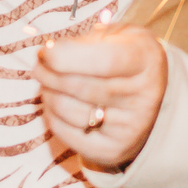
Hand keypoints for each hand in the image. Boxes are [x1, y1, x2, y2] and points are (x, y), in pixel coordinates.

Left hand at [34, 24, 167, 170]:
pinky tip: (55, 102)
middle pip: (82, 87)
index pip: (105, 61)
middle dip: (50, 74)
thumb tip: (50, 52)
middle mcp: (145, 97)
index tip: (45, 51)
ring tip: (48, 82)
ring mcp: (131, 128)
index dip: (68, 57)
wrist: (148, 98)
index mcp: (146, 60)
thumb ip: (86, 40)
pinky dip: (52, 116)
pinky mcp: (114, 150)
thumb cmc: (124, 58)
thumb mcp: (116, 36)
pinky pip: (67, 133)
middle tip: (39, 64)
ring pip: (70, 111)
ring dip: (48, 93)